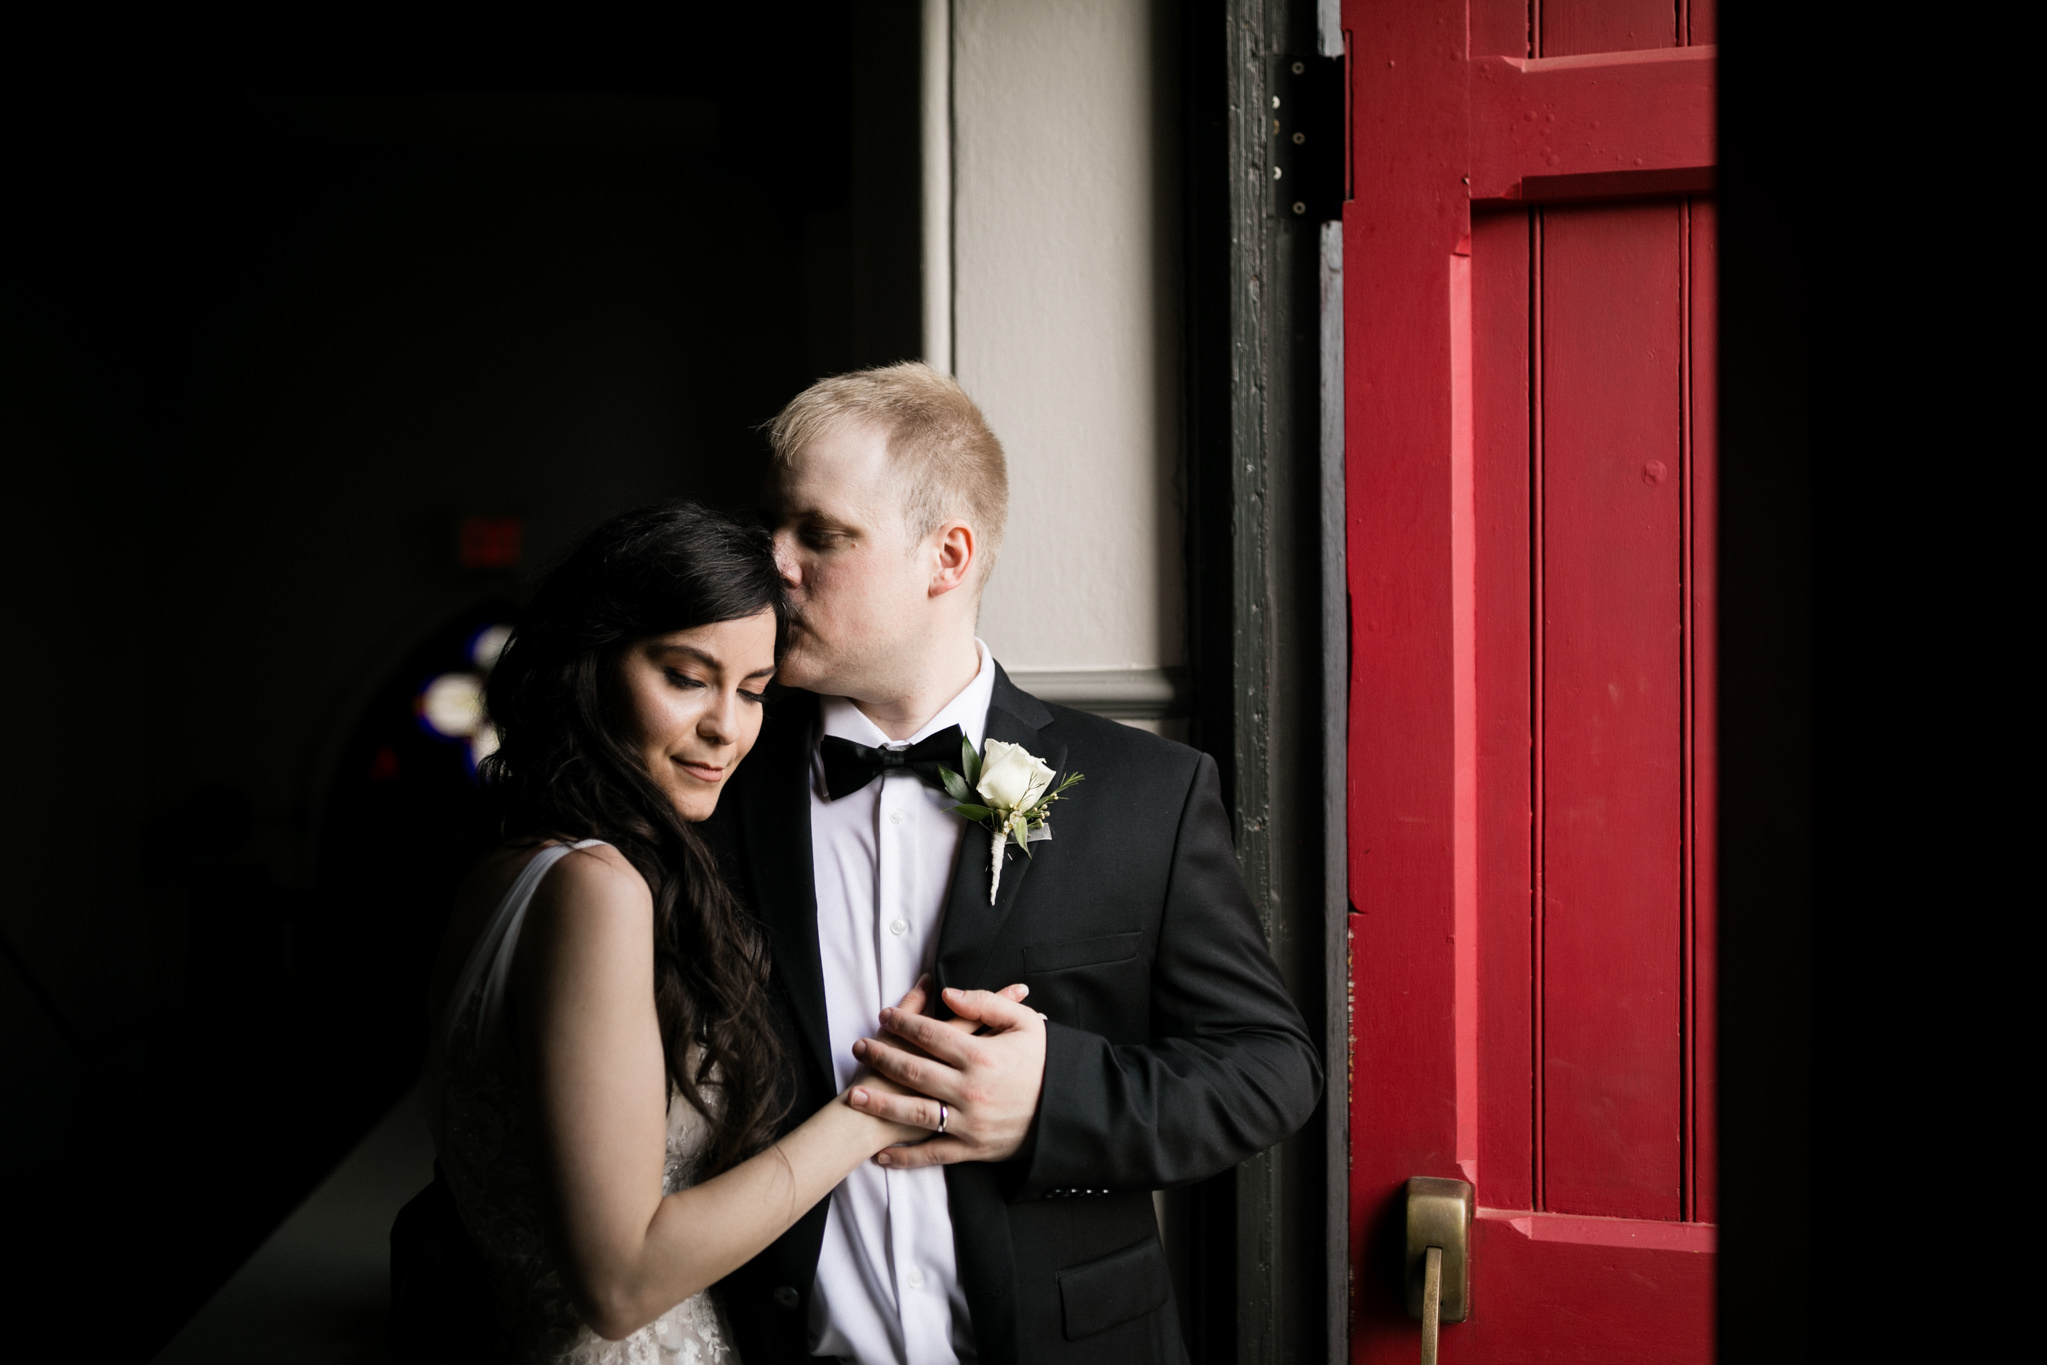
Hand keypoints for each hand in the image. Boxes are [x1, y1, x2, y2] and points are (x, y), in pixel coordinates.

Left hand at [846, 984, 1047, 1167]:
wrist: (1072, 1112)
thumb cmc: (1047, 1063)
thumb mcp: (1025, 1024)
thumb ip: (985, 1004)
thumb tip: (948, 994)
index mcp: (983, 1055)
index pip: (931, 1034)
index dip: (903, 1023)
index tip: (885, 1015)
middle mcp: (971, 1089)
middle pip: (914, 1070)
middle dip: (881, 1057)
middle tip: (859, 1048)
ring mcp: (969, 1122)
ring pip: (914, 1112)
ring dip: (880, 1104)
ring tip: (854, 1096)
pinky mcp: (973, 1149)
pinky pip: (932, 1154)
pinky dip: (905, 1157)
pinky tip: (882, 1154)